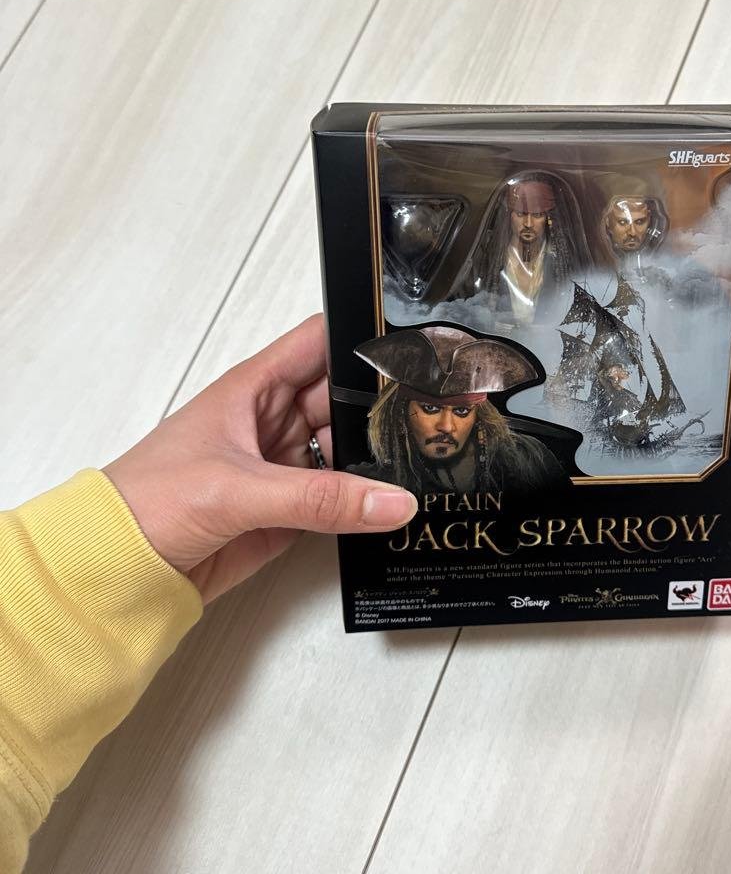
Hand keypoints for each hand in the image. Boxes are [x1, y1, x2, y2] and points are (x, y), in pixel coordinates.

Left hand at [105, 314, 416, 602]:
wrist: (114, 571)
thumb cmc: (147, 502)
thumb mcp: (237, 490)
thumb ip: (320, 498)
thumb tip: (392, 501)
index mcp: (256, 388)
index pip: (320, 343)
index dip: (362, 337)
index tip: (413, 344)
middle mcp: (275, 419)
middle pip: (346, 397)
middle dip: (384, 405)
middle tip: (436, 412)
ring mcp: (285, 465)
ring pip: (349, 449)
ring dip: (379, 457)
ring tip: (426, 459)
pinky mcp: (290, 509)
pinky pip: (341, 498)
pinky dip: (367, 502)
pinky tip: (396, 504)